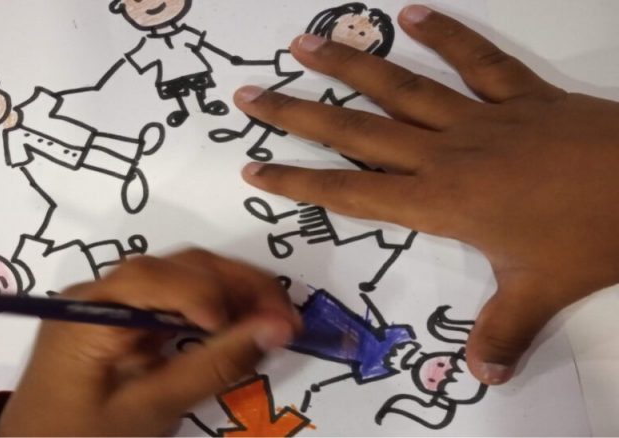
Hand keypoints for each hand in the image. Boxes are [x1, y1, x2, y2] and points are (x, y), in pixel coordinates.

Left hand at [0, 250, 299, 436]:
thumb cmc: (82, 436)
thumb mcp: (150, 409)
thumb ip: (212, 366)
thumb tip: (277, 327)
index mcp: (89, 313)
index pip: (158, 278)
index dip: (216, 294)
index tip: (265, 325)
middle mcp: (94, 295)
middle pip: (175, 267)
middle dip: (236, 285)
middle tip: (288, 321)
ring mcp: (103, 303)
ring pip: (177, 276)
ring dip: (228, 292)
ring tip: (272, 324)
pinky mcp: (114, 319)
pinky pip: (166, 297)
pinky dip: (207, 308)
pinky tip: (237, 330)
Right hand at [234, 4, 618, 384]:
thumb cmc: (595, 237)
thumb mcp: (543, 291)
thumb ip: (504, 330)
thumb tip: (481, 375)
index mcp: (442, 203)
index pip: (353, 193)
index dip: (300, 182)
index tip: (253, 169)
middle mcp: (447, 155)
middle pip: (358, 132)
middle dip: (299, 115)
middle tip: (251, 95)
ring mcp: (483, 120)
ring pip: (402, 88)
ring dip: (350, 65)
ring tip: (305, 44)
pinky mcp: (524, 96)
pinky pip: (477, 61)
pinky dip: (446, 35)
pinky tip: (411, 14)